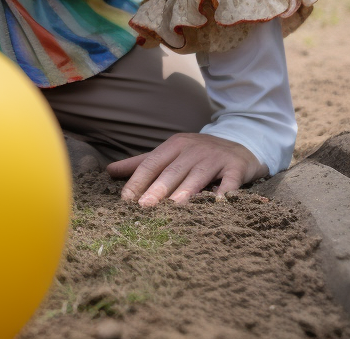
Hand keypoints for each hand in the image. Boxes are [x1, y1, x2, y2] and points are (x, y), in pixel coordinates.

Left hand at [107, 132, 266, 205]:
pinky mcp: (236, 167)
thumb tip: (109, 170)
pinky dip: (224, 192)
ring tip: (173, 207)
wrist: (240, 143)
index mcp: (174, 145)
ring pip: (197, 175)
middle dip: (158, 188)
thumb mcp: (170, 153)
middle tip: (144, 207)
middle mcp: (193, 149)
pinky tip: (218, 204)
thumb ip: (141, 163)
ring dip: (185, 191)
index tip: (125, 200)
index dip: (138, 181)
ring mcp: (215, 157)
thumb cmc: (198, 154)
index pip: (151, 163)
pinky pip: (229, 181)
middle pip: (172, 170)